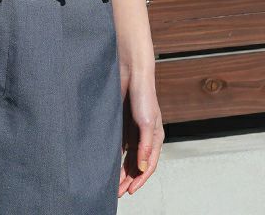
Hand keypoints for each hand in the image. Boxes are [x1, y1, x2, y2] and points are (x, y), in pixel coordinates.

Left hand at [118, 65, 164, 196]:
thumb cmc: (143, 94)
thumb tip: (141, 168)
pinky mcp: (123, 124)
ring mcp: (134, 131)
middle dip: (129, 179)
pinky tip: (109, 165)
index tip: (130, 191)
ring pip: (129, 157)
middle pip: (138, 164)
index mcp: (156, 138)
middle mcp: (145, 137)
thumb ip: (145, 146)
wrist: (131, 72)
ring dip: (123, 171)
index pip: (148, 165)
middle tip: (118, 192)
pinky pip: (120, 146)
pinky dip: (116, 157)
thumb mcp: (147, 123)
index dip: (140, 180)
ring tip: (113, 184)